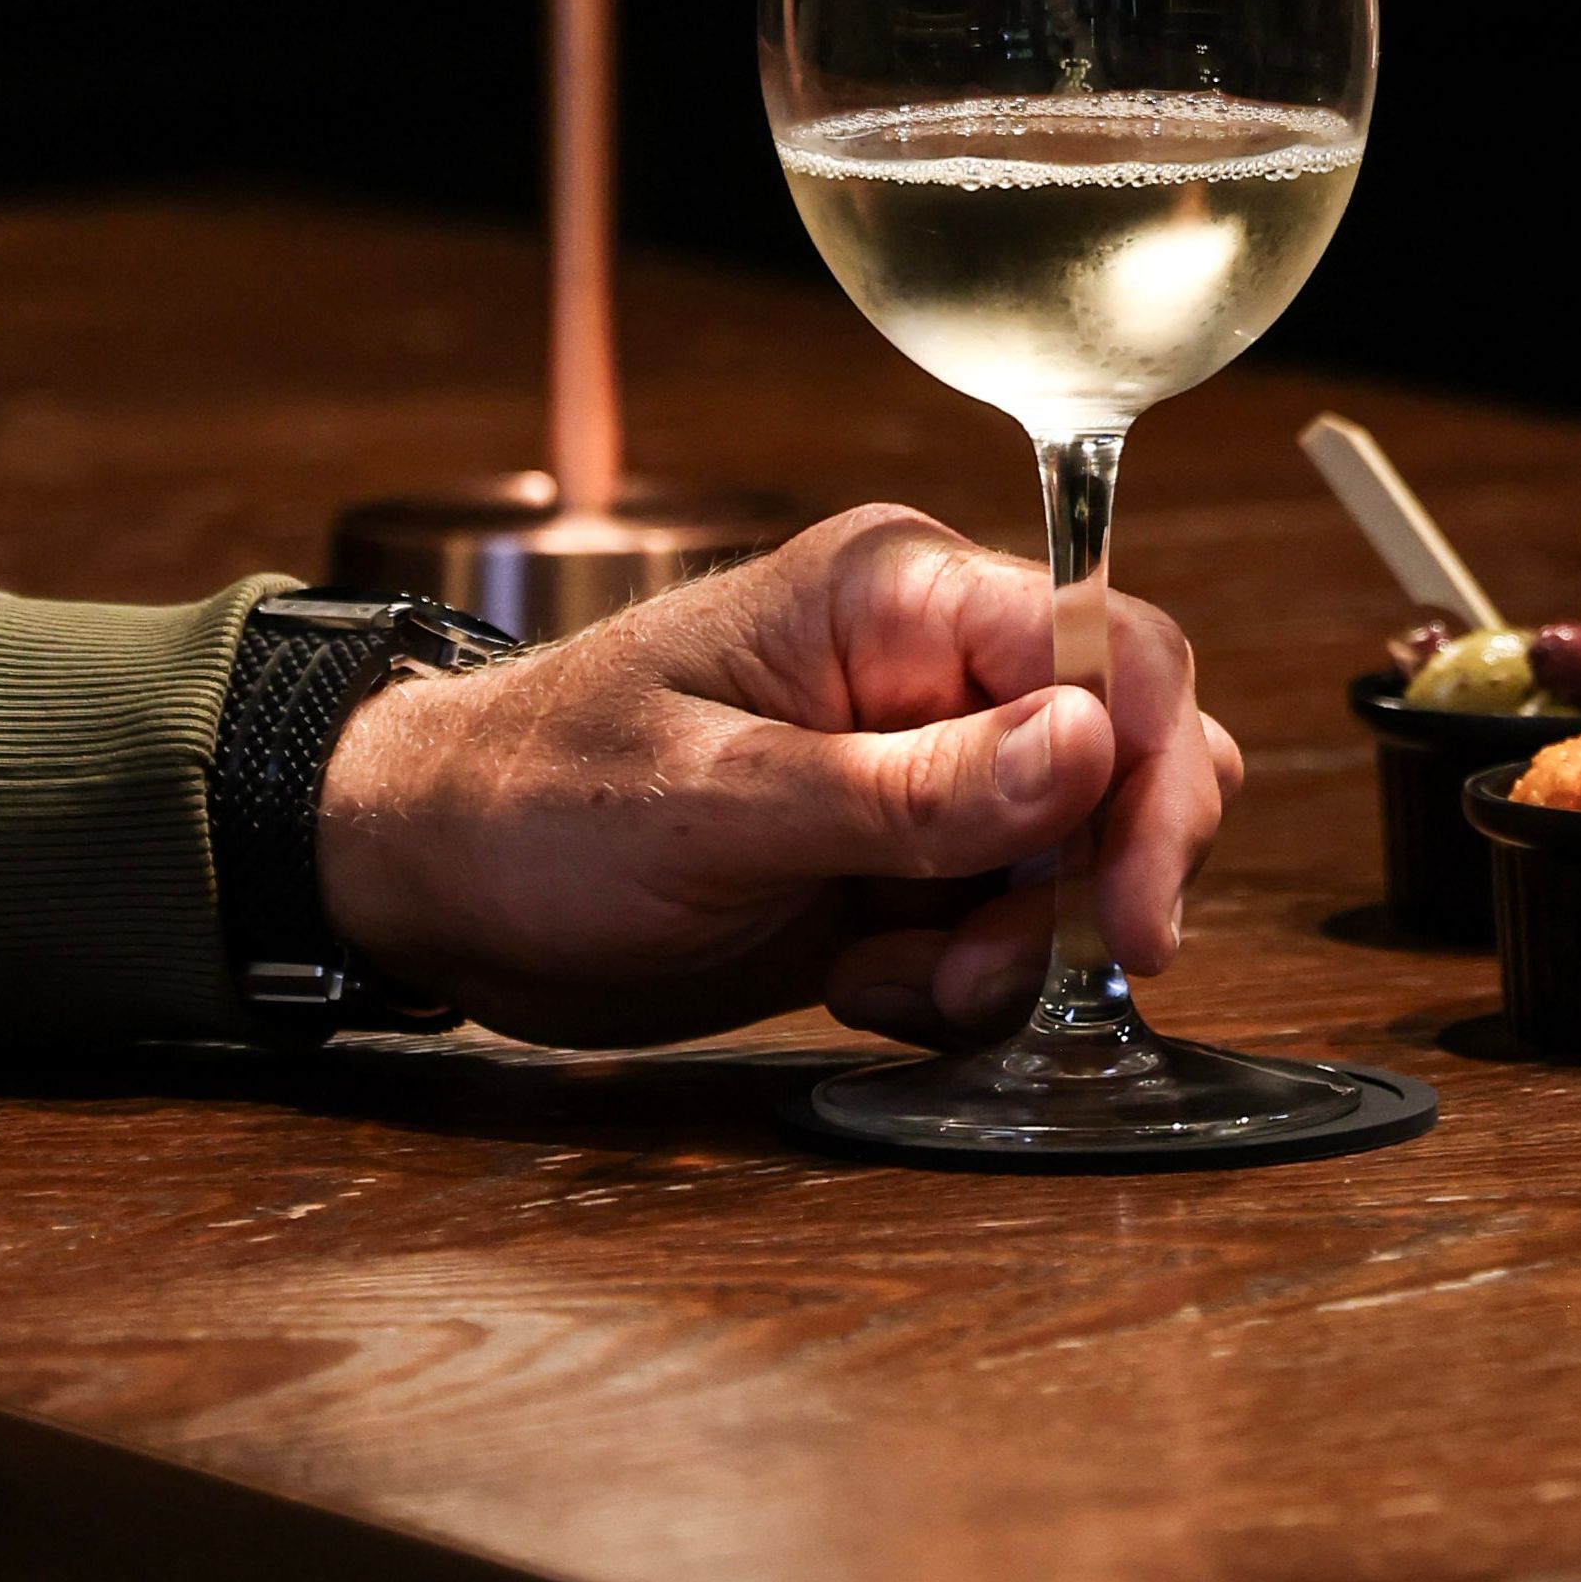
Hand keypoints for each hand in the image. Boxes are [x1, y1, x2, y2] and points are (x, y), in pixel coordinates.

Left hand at [311, 504, 1239, 1051]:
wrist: (431, 883)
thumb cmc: (534, 804)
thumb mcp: (713, 808)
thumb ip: (906, 789)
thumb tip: (1089, 743)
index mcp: (894, 593)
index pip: (1106, 645)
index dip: (1149, 774)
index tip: (1135, 913)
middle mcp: (930, 666)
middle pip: (1124, 752)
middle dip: (1091, 879)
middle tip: (1005, 972)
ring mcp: (922, 766)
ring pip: (1078, 854)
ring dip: (1015, 946)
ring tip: (885, 980)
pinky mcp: (902, 860)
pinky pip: (1008, 924)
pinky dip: (963, 980)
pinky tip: (859, 988)